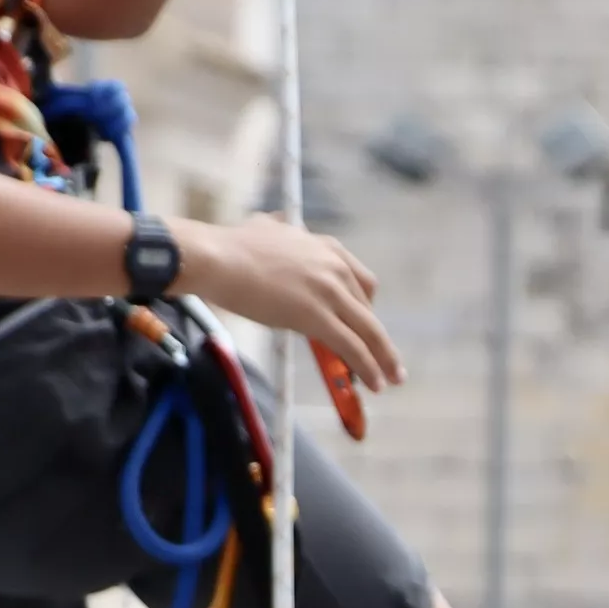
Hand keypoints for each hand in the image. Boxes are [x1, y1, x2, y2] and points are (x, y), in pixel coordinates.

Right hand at [172, 214, 402, 391]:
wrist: (217, 258)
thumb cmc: (231, 247)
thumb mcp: (268, 227)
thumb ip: (280, 230)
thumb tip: (274, 225)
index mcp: (327, 248)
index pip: (360, 280)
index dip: (365, 306)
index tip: (365, 322)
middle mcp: (335, 267)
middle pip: (367, 308)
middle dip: (377, 336)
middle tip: (384, 357)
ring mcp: (329, 292)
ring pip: (368, 330)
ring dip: (383, 357)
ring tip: (391, 378)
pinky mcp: (317, 316)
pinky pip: (351, 346)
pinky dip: (367, 367)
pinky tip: (373, 382)